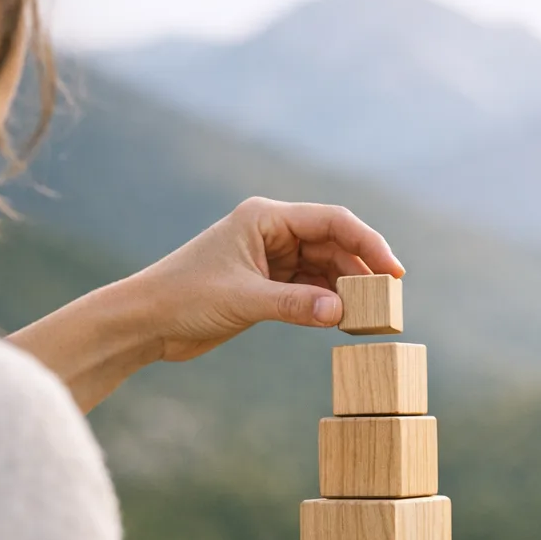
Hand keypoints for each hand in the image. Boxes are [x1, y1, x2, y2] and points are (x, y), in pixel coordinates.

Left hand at [132, 196, 404, 362]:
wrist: (147, 321)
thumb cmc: (185, 298)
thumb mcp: (244, 301)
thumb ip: (295, 305)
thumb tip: (343, 312)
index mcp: (266, 218)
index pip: (332, 221)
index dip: (368, 243)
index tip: (394, 272)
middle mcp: (272, 233)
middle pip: (333, 244)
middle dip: (361, 271)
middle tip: (388, 302)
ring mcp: (270, 259)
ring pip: (324, 269)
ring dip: (347, 289)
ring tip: (371, 316)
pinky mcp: (266, 285)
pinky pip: (309, 290)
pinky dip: (327, 304)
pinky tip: (344, 321)